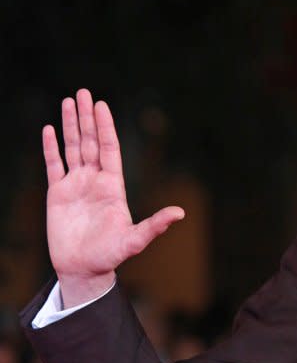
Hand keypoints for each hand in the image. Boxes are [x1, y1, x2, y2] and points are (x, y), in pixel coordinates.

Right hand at [43, 89, 184, 307]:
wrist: (83, 270)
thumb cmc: (111, 256)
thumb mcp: (134, 240)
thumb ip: (155, 225)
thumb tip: (180, 213)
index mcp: (113, 186)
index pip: (109, 149)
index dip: (105, 127)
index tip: (101, 105)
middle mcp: (95, 181)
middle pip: (90, 142)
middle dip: (87, 118)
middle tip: (83, 92)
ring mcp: (76, 186)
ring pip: (72, 148)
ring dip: (70, 125)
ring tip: (68, 102)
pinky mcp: (58, 195)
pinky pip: (53, 165)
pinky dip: (50, 148)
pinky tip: (50, 129)